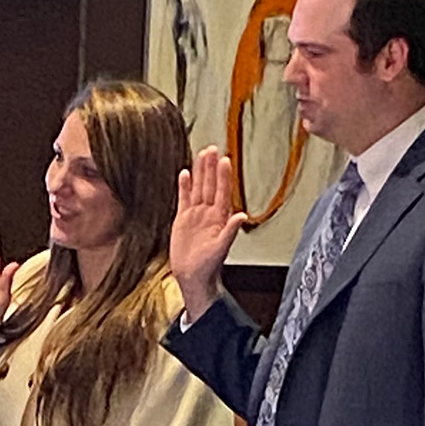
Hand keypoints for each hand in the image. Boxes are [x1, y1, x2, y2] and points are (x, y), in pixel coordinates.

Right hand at [170, 147, 244, 320]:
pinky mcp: (182, 220)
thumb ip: (230, 231)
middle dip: (211, 167)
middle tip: (212, 149)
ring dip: (200, 172)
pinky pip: (184, 199)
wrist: (192, 276)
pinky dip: (184, 186)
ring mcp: (195, 215)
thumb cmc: (208, 266)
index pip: (221, 192)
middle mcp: (208, 213)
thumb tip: (241, 216)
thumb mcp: (221, 249)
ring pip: (198, 188)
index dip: (223, 176)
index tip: (224, 160)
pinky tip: (184, 174)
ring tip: (201, 154)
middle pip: (210, 185)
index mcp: (219, 218)